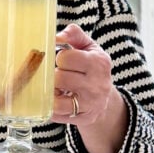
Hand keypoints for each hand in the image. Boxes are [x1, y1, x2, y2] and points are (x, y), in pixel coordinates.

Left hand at [53, 23, 126, 152]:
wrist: (104, 98)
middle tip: (58, 75)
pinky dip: (49, 106)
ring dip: (50, 92)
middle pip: (59, 78)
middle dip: (53, 75)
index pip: (66, 58)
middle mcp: (97, 84)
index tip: (61, 60)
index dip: (58, 57)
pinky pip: (55, 113)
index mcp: (98, 63)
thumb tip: (57, 36)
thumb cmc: (90, 68)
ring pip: (55, 99)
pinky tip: (54, 99)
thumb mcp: (88, 47)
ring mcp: (90, 104)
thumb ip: (74, 35)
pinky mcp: (83, 118)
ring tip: (55, 87)